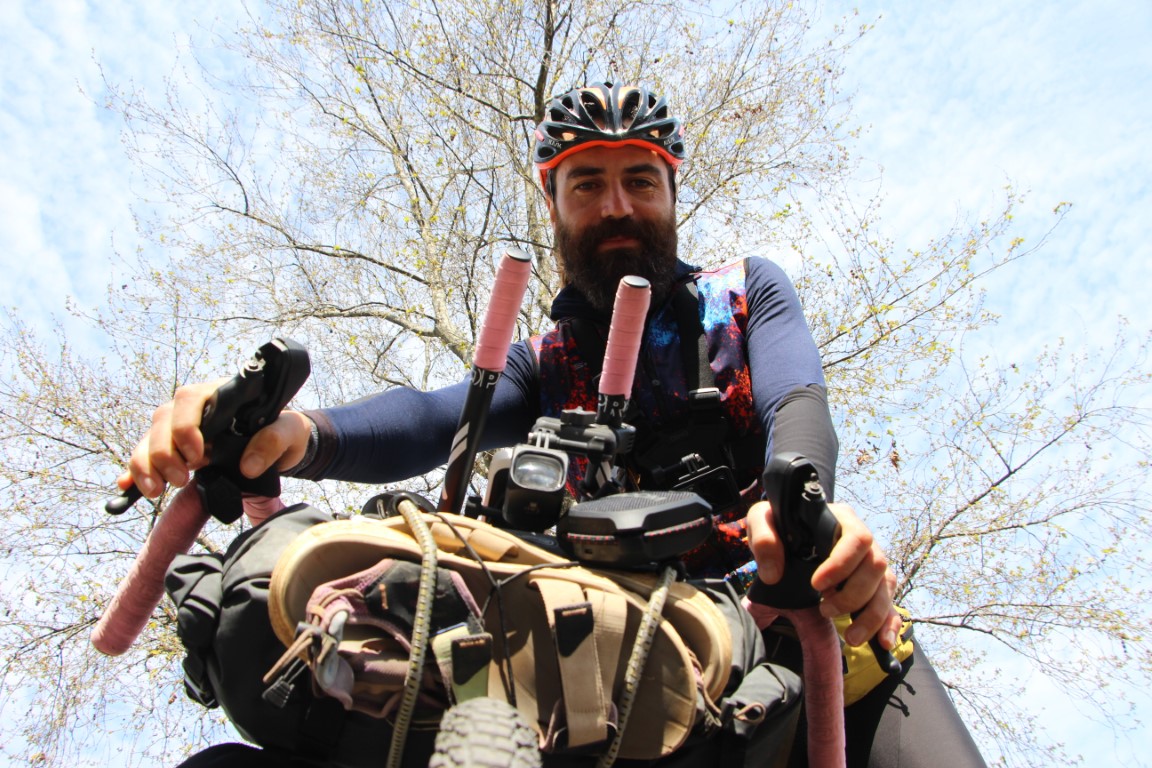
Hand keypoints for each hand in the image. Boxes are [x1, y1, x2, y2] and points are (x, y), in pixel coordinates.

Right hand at [117, 379, 313, 498]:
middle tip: (180, 479)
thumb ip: (274, 441)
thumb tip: (248, 464)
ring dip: (146, 464)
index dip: (186, 426)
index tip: (197, 454)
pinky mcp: (175, 448)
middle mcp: (195, 408)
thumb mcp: (290, 432)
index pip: (190, 399)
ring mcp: (181, 427)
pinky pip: (147, 455)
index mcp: (220, 394)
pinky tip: (126, 486)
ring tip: (156, 490)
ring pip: (150, 438)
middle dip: (164, 452)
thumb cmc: (284, 430)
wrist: (280, 444)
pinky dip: (136, 471)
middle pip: (162, 420)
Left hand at [745, 500, 901, 649]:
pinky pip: (889, 603)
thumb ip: (763, 538)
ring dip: (871, 616)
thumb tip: (773, 574)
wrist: (787, 536)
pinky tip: (883, 643)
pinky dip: (889, 624)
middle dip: (853, 595)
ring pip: (885, 587)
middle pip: (876, 566)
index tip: (816, 584)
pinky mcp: (873, 585)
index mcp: (841, 520)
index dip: (842, 564)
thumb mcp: (762, 520)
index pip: (857, 539)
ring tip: (850, 638)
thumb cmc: (779, 525)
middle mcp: (863, 540)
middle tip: (824, 610)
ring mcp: (870, 563)